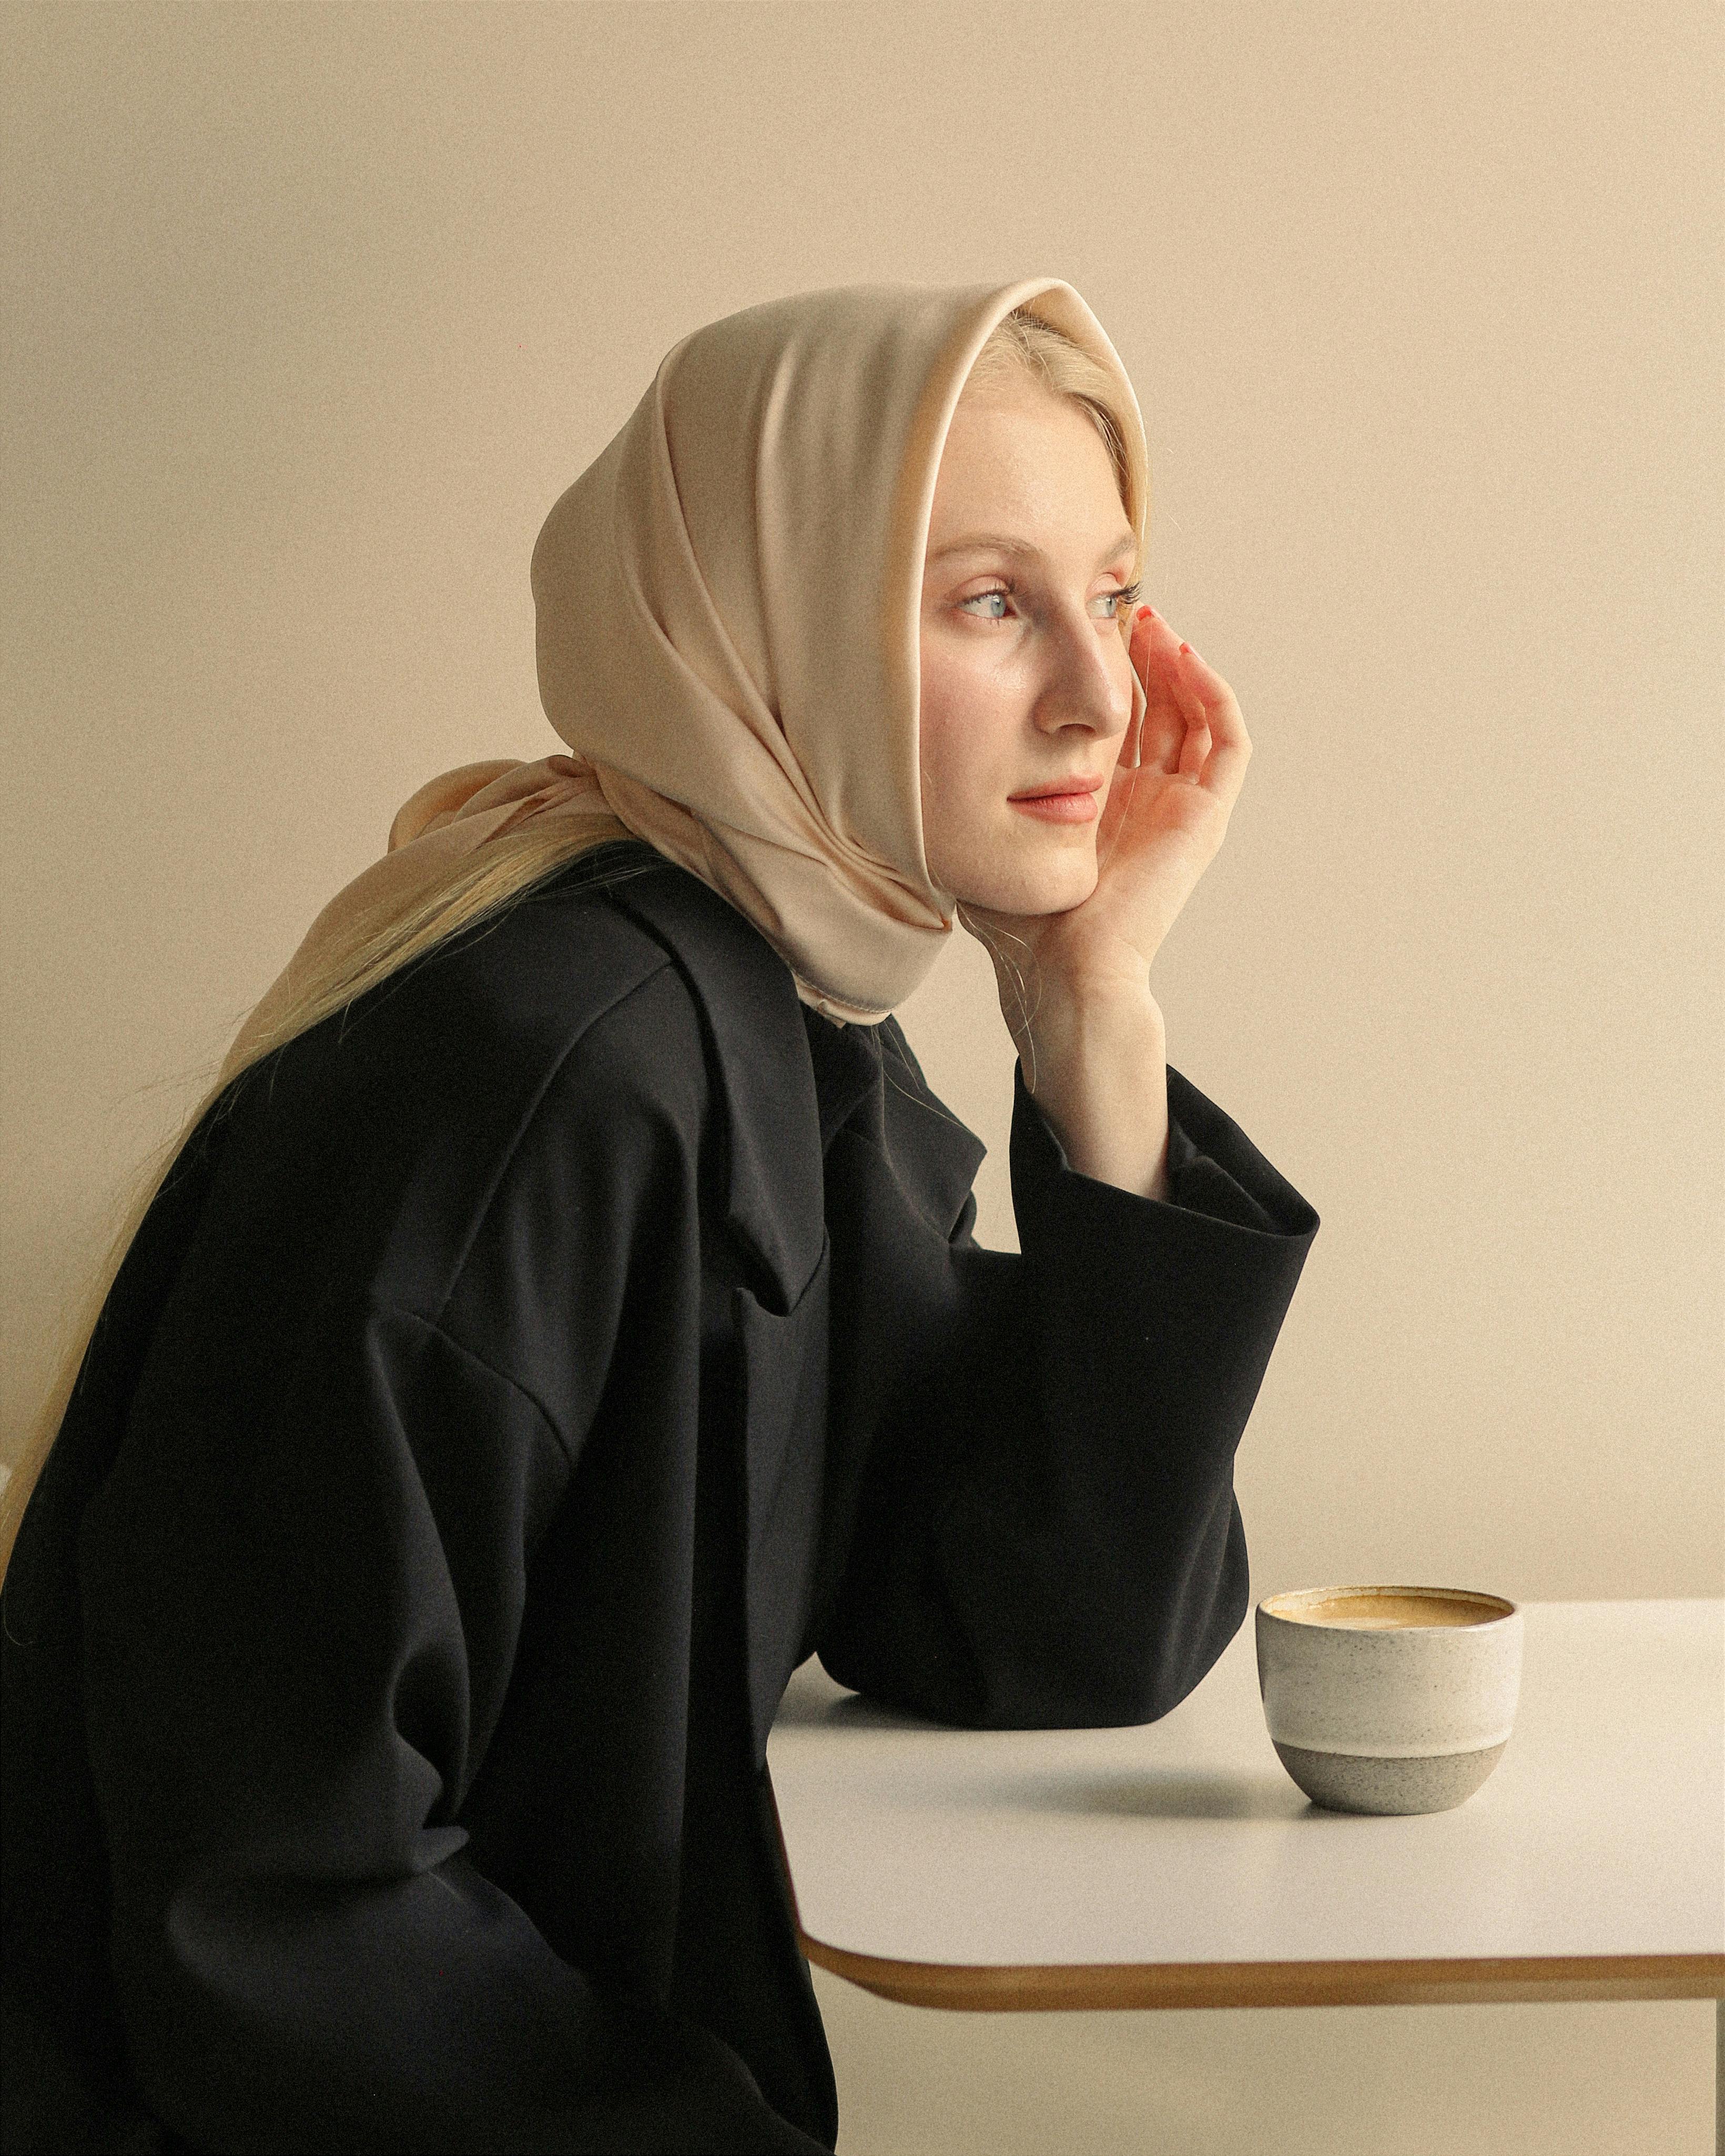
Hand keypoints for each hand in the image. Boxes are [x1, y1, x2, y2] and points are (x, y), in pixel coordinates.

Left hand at [964, 605, 1252, 1013]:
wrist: (1059, 968)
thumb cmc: (1017, 918)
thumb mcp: (989, 832)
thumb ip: (974, 790)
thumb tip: (920, 739)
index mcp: (1103, 805)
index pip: (1117, 721)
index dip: (1107, 672)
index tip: (1081, 628)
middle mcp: (1146, 801)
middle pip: (1160, 708)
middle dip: (1145, 655)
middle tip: (1123, 608)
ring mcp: (1179, 808)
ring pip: (1196, 715)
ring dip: (1179, 663)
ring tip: (1150, 619)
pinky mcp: (1203, 817)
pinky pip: (1226, 742)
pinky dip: (1211, 693)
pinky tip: (1181, 653)